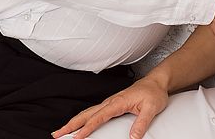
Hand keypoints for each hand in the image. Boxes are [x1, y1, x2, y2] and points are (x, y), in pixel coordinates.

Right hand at [51, 75, 168, 138]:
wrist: (157, 82)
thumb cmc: (154, 93)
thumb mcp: (152, 108)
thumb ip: (142, 123)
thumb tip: (133, 138)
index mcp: (118, 101)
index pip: (99, 116)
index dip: (88, 127)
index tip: (77, 137)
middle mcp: (112, 101)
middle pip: (87, 113)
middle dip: (71, 124)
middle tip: (57, 134)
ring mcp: (111, 102)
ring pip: (88, 112)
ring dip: (74, 121)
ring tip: (61, 131)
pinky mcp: (112, 104)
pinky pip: (94, 112)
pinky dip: (83, 118)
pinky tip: (79, 124)